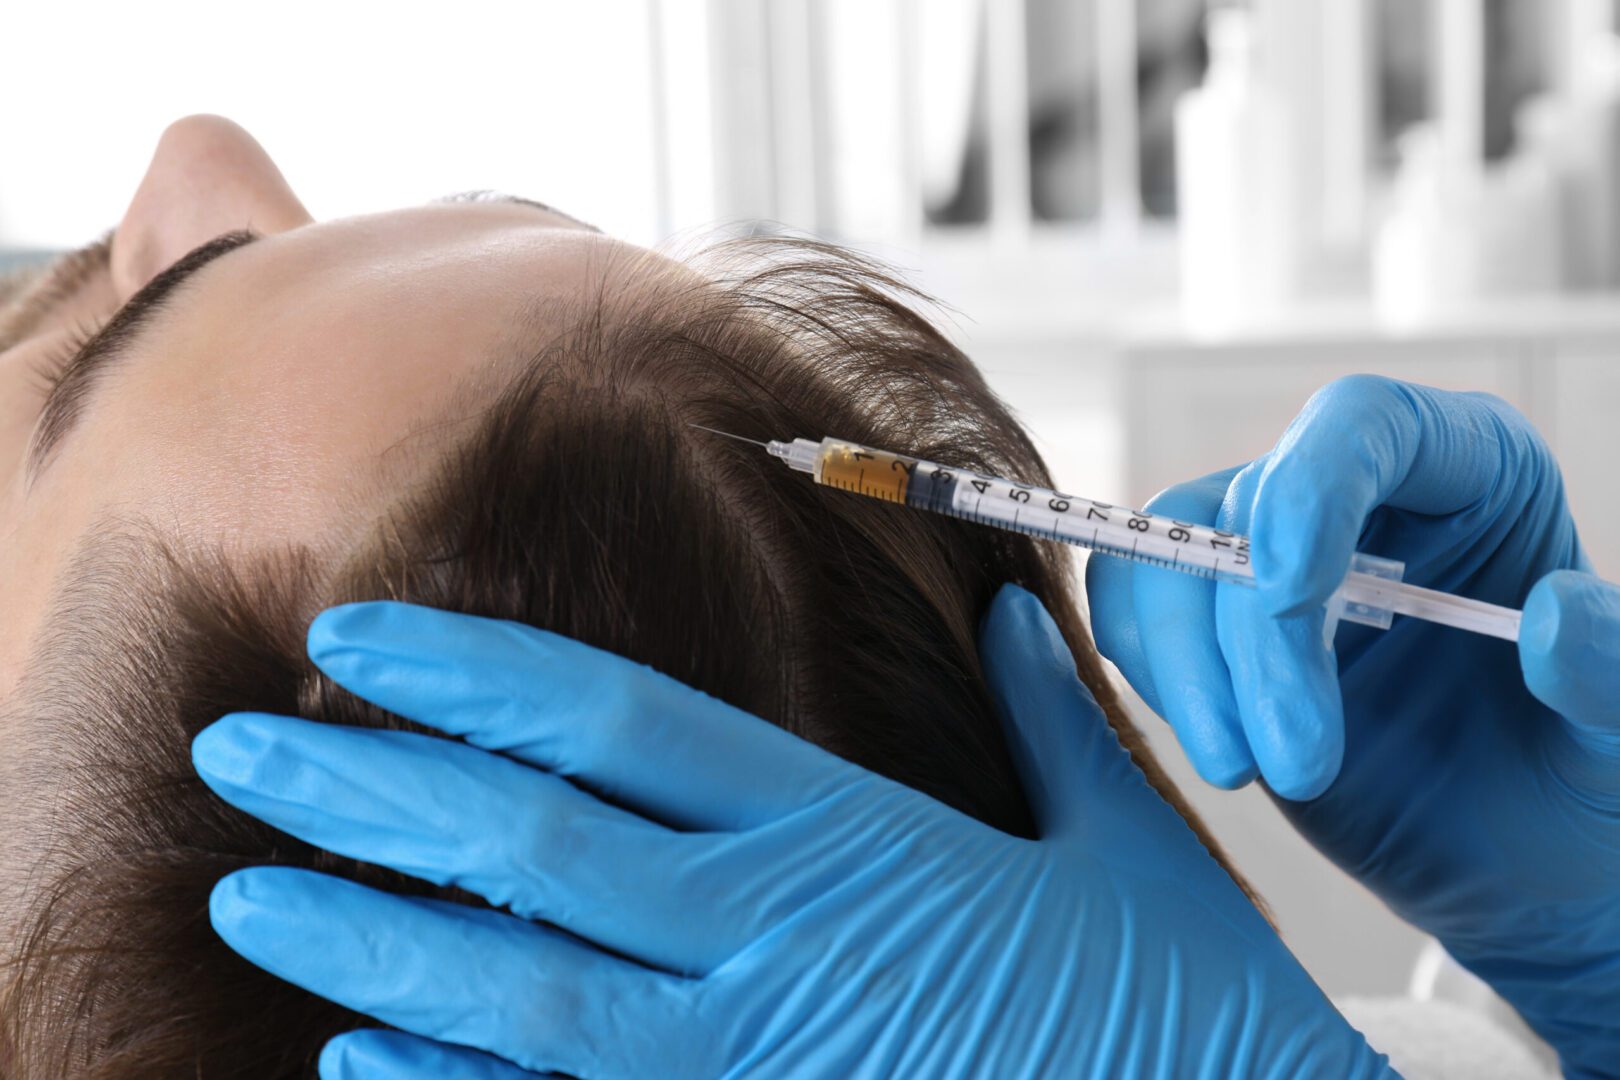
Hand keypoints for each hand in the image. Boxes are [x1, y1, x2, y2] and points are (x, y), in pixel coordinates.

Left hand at [192, 585, 1390, 1078]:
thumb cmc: (1181, 1006)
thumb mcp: (1125, 842)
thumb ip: (1054, 722)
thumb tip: (1024, 618)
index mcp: (848, 836)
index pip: (624, 721)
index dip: (478, 670)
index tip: (363, 636)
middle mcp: (774, 936)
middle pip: (529, 844)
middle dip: (371, 790)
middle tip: (244, 748)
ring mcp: (753, 1053)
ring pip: (517, 986)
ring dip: (371, 934)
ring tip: (248, 893)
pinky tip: (358, 1058)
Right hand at [1087, 375, 1619, 1076]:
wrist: (1510, 857)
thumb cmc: (1575, 777)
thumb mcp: (1619, 735)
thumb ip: (1608, 673)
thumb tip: (1553, 619)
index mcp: (1468, 468)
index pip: (1361, 422)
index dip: (1310, 484)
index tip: (1289, 589)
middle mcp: (1360, 493)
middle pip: (1247, 510)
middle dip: (1253, 643)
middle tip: (1293, 764)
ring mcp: (1273, 557)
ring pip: (1168, 559)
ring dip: (1189, 670)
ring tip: (1249, 772)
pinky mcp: (1212, 627)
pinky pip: (1138, 613)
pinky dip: (1160, 681)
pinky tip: (1226, 749)